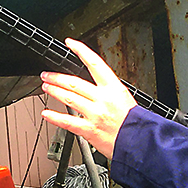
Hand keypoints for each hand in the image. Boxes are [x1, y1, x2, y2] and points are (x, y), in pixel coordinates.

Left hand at [41, 39, 136, 159]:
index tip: (70, 44)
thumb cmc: (135, 123)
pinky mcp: (90, 130)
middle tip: (47, 75)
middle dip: (57, 77)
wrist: (141, 143)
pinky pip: (68, 122)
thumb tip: (92, 86)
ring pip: (69, 98)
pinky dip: (54, 117)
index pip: (95, 63)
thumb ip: (108, 91)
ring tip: (46, 87)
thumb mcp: (125, 99)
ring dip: (54, 91)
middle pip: (75, 82)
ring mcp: (95, 114)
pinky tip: (46, 113)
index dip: (81, 51)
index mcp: (114, 88)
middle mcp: (103, 99)